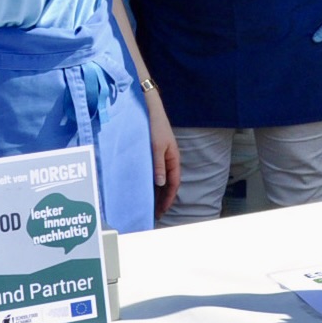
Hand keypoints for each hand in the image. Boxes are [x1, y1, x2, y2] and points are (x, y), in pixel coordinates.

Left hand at [147, 93, 179, 217]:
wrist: (151, 110)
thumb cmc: (155, 127)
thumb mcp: (156, 147)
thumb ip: (159, 166)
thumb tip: (160, 184)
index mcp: (173, 159)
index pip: (173, 184)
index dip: (168, 199)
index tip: (161, 211)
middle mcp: (169, 160)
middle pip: (169, 184)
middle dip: (163, 199)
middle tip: (155, 212)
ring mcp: (163, 157)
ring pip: (162, 179)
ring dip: (158, 192)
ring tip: (151, 204)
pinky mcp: (155, 153)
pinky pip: (156, 172)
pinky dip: (153, 182)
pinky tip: (147, 187)